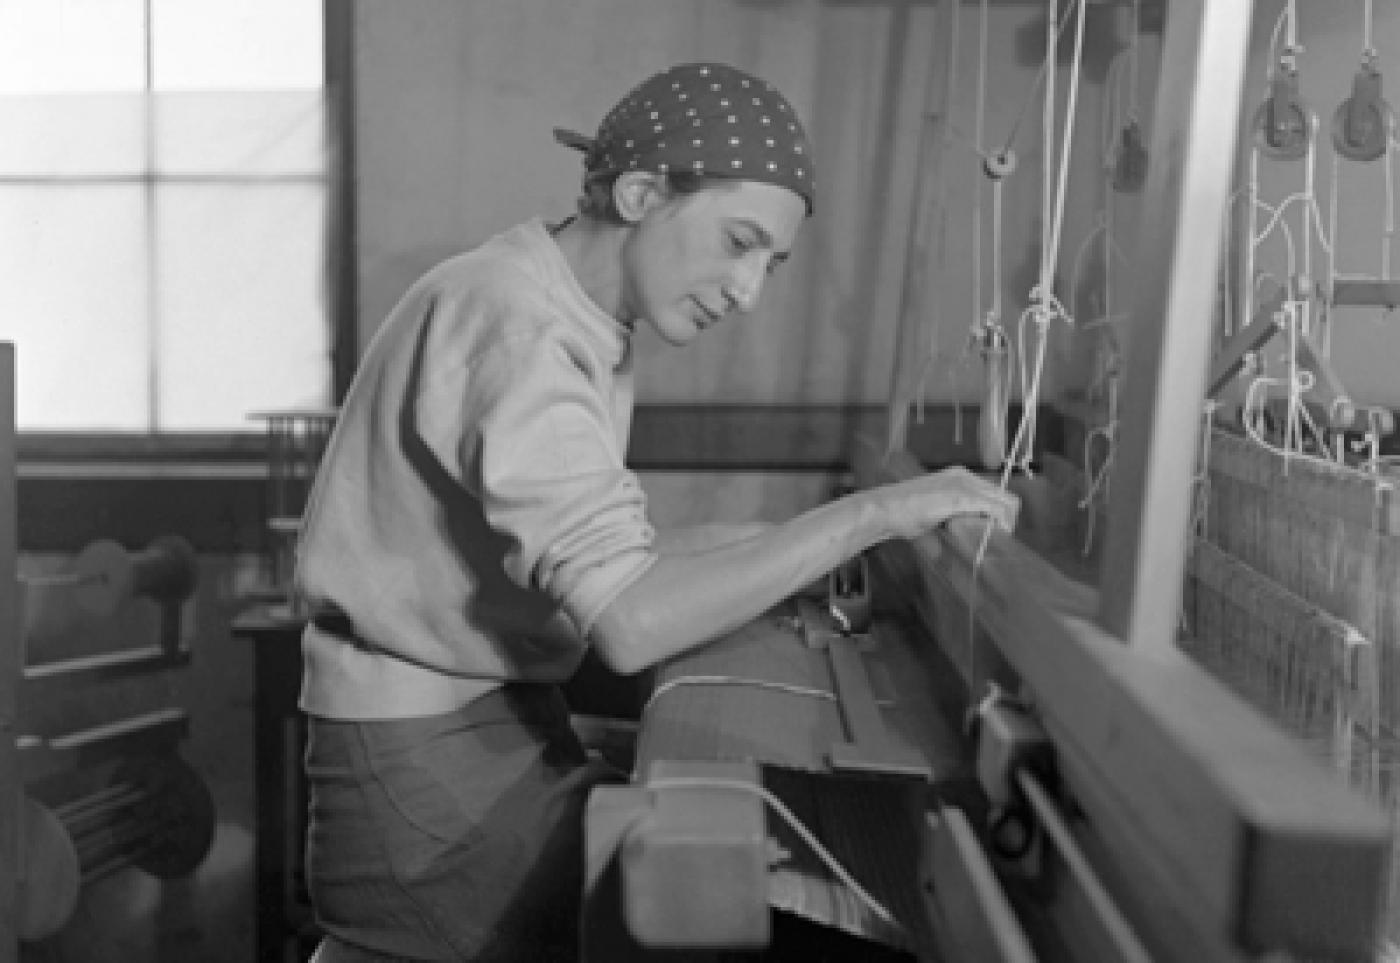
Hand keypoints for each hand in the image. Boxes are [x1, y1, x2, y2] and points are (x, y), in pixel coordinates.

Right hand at [877, 466, 1019, 540]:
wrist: (884, 510)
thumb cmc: (903, 514)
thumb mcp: (935, 510)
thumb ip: (953, 515)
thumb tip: (968, 531)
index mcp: (958, 476)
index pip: (994, 493)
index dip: (1000, 514)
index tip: (995, 531)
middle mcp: (964, 475)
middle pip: (1005, 496)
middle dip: (1008, 519)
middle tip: (998, 538)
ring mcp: (962, 484)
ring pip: (1005, 502)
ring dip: (1006, 523)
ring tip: (995, 539)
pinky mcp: (960, 496)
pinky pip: (995, 509)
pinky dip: (1000, 523)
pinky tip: (994, 534)